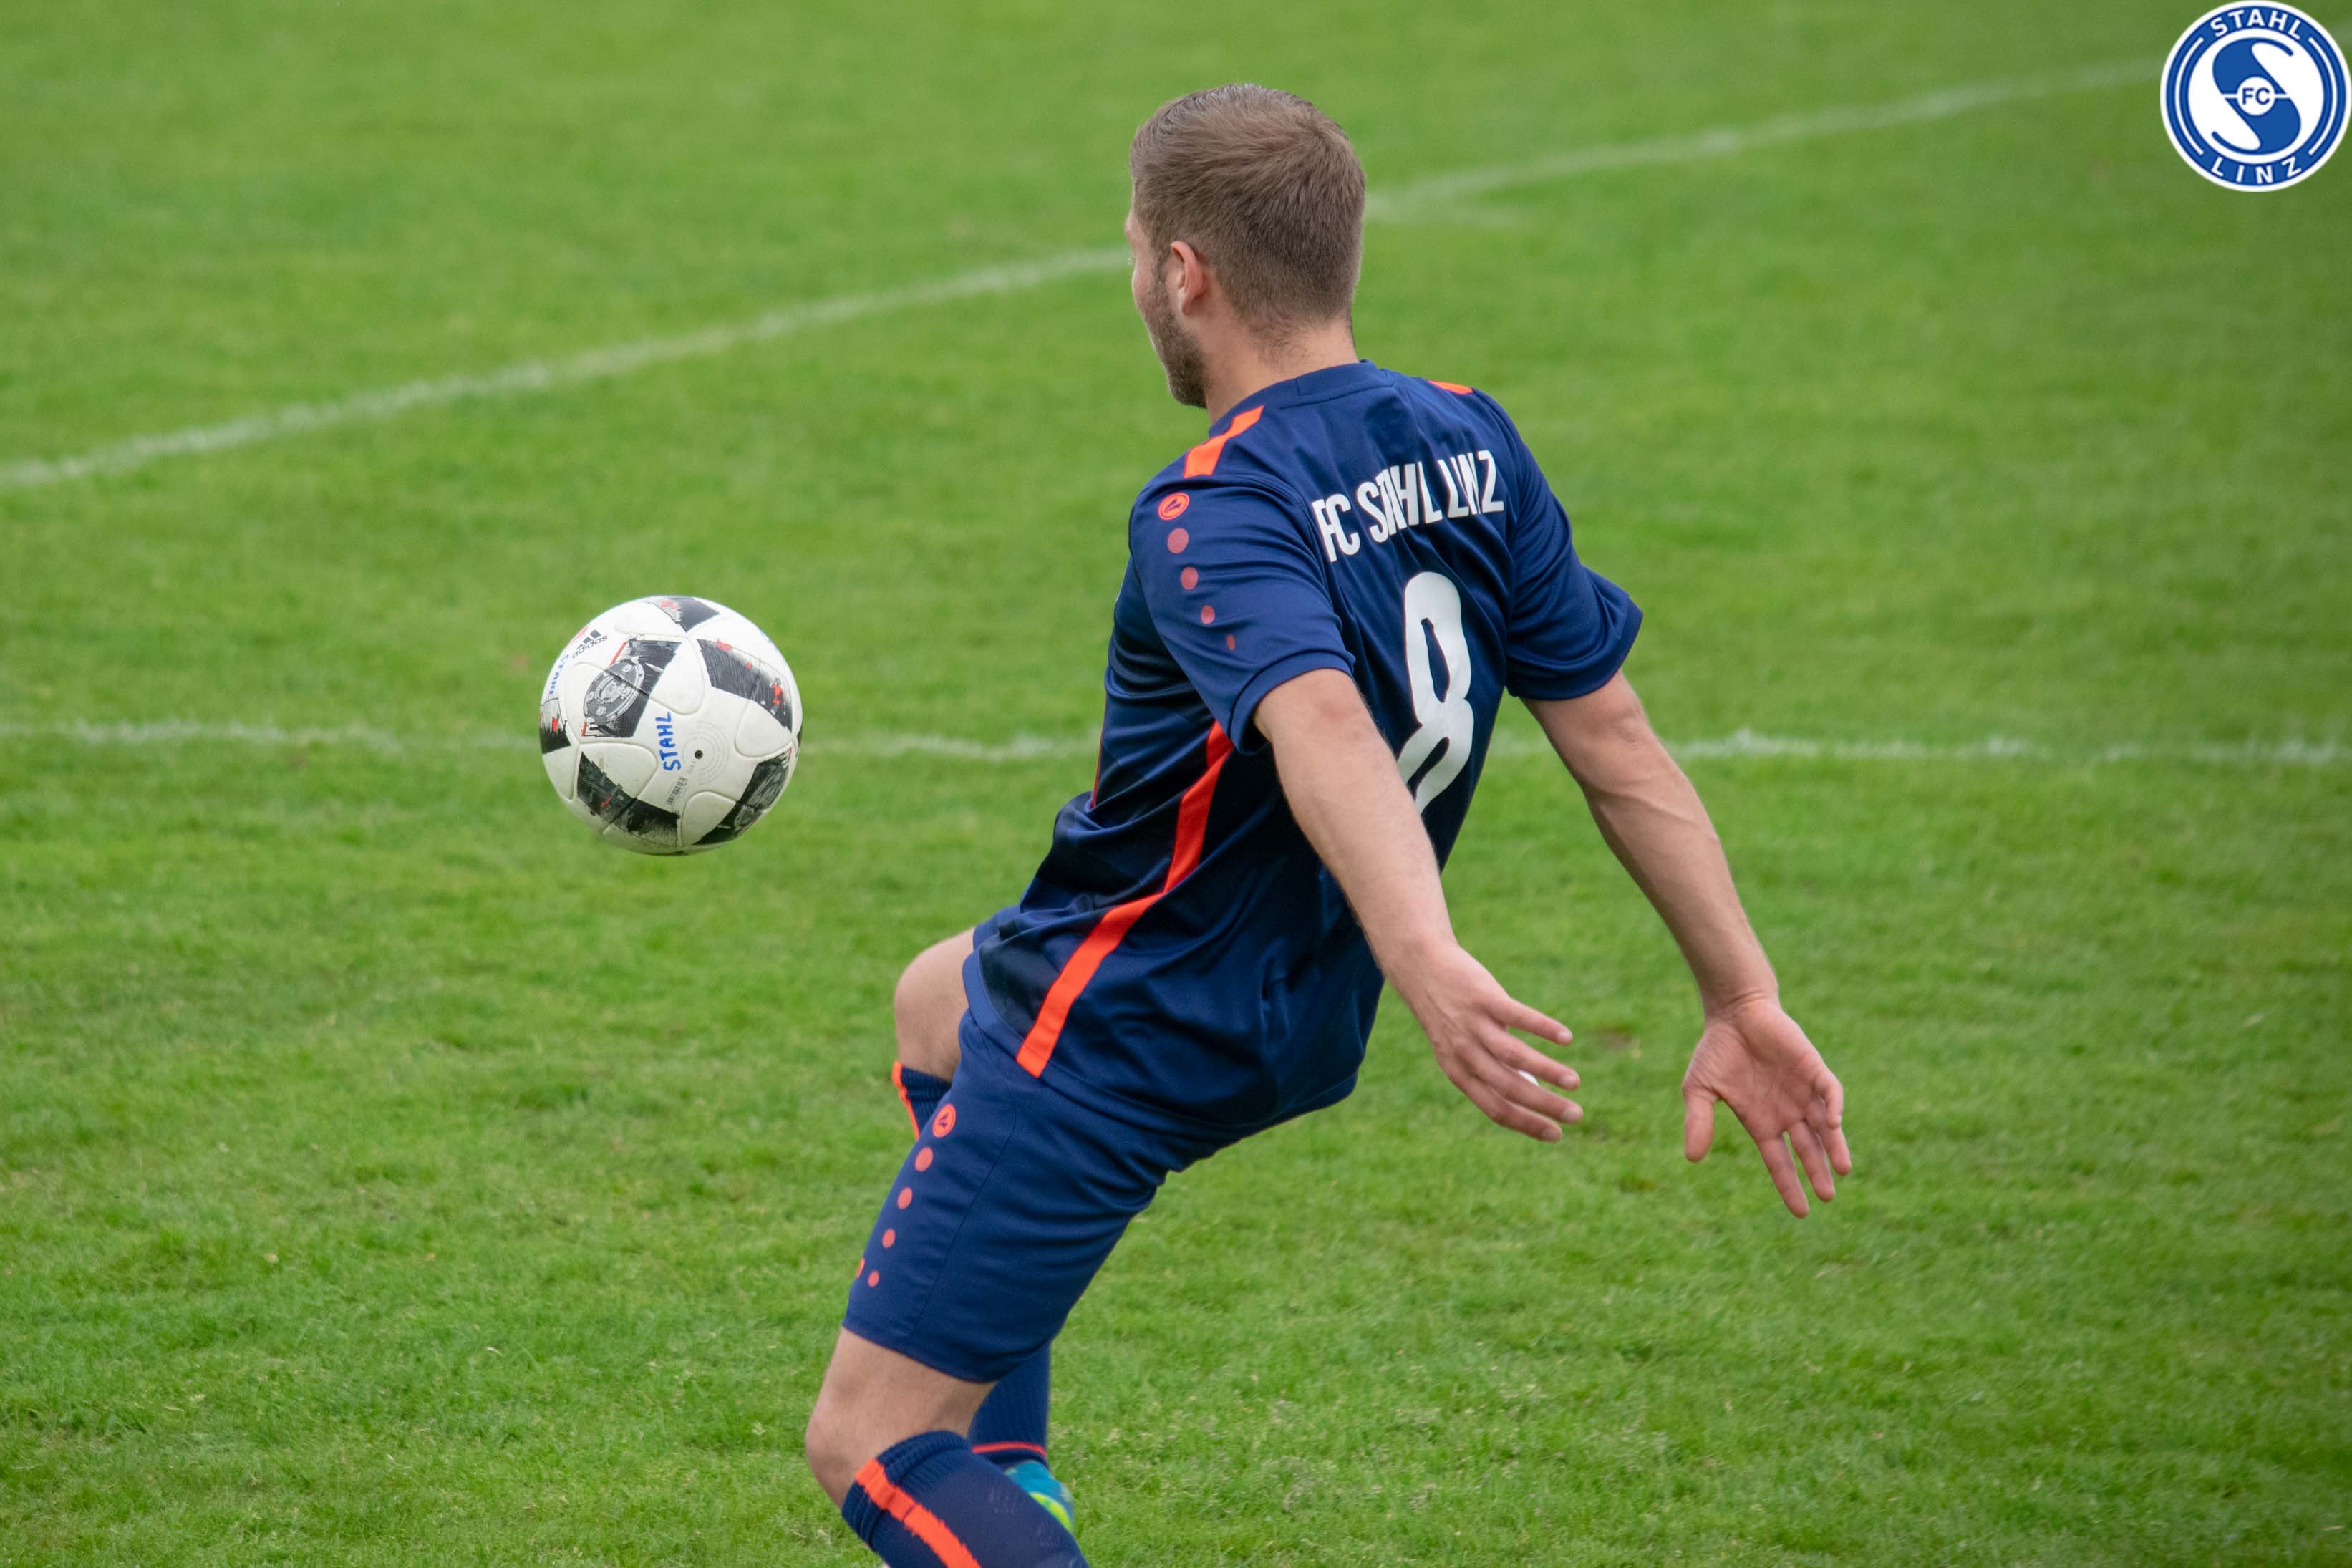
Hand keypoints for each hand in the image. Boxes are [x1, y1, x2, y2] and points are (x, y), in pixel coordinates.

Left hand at [1397, 942, 1580, 1140]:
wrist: (1421, 968)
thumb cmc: (1449, 1013)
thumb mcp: (1460, 1046)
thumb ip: (1490, 1067)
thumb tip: (1533, 1089)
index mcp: (1458, 1071)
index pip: (1495, 1109)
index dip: (1527, 1124)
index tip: (1557, 1135)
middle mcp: (1464, 1052)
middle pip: (1508, 1088)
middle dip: (1545, 1105)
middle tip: (1576, 1115)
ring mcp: (1473, 1024)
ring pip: (1514, 1055)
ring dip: (1548, 1071)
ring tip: (1575, 1082)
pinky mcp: (1484, 997)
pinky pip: (1517, 1016)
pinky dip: (1543, 1028)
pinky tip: (1566, 1038)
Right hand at [1681, 999, 1850, 1215]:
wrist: (1734, 1012)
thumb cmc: (1716, 1051)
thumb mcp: (1699, 1089)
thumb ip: (1698, 1121)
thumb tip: (1692, 1158)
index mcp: (1762, 1122)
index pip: (1780, 1162)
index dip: (1790, 1186)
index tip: (1802, 1212)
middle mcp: (1787, 1112)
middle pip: (1807, 1150)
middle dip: (1817, 1172)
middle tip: (1827, 1195)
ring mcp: (1802, 1092)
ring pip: (1824, 1127)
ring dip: (1834, 1147)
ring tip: (1843, 1170)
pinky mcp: (1813, 1069)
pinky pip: (1829, 1092)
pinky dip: (1833, 1108)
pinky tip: (1832, 1124)